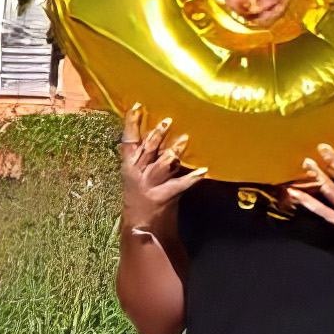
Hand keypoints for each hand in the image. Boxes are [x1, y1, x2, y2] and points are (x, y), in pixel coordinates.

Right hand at [118, 111, 193, 234]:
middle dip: (157, 135)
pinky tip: (204, 171)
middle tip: (168, 120)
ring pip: (161, 163)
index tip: (137, 106)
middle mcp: (137, 173)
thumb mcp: (134, 175)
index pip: (128, 140)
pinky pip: (179, 184)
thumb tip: (155, 132)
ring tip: (185, 139)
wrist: (141, 228)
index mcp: (129, 166)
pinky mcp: (163, 197)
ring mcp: (149, 185)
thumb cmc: (140, 198)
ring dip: (174, 151)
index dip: (131, 123)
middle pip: (147, 149)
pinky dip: (193, 177)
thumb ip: (142, 157)